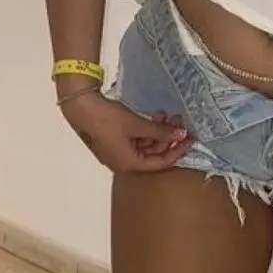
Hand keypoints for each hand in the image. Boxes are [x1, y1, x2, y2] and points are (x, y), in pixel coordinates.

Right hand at [61, 92, 192, 173]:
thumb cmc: (109, 120)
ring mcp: (118, 151)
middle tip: (180, 121)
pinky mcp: (114, 140)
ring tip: (168, 114)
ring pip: (145, 145)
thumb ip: (160, 131)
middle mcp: (124, 162)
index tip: (191, 139)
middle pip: (153, 154)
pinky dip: (146, 129)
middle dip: (168, 137)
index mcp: (129, 164)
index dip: (177, 151)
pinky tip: (154, 115)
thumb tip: (181, 134)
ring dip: (158, 131)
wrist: (80, 108)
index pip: (160, 163)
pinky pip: (136, 139)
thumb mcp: (137, 125)